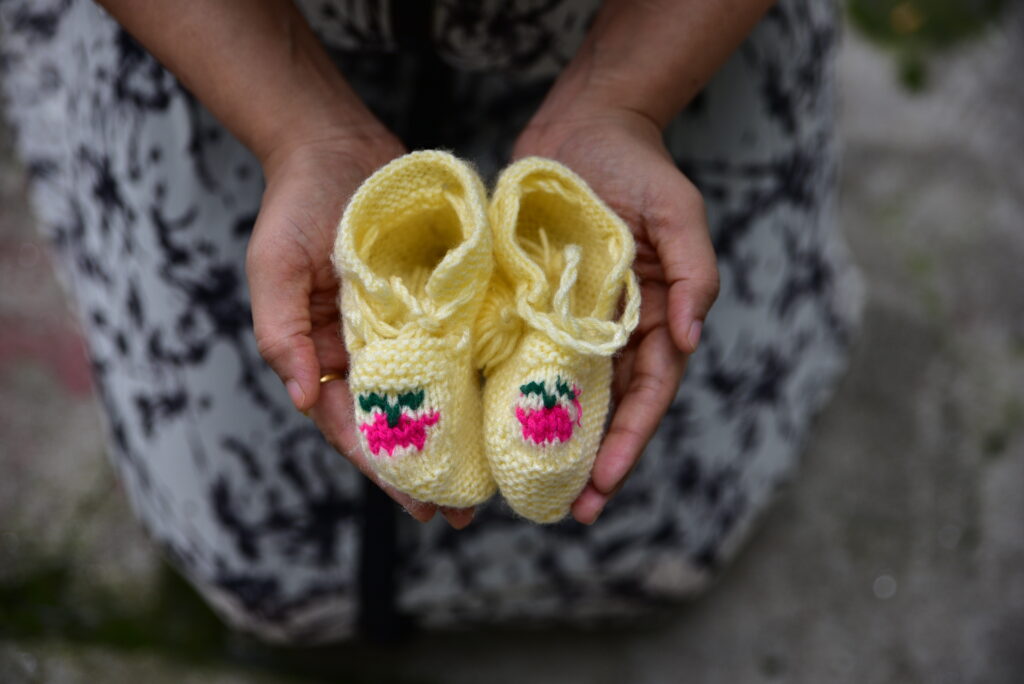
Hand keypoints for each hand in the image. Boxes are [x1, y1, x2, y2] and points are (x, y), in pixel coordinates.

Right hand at [246, 131, 474, 528]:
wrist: (336, 144)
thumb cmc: (297, 205)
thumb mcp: (274, 266)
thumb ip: (282, 332)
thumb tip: (304, 400)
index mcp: (328, 353)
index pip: (355, 424)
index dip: (384, 466)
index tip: (418, 504)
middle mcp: (371, 349)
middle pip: (400, 423)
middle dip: (427, 470)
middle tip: (462, 514)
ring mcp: (408, 327)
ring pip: (435, 396)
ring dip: (459, 439)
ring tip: (490, 482)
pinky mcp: (439, 300)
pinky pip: (459, 347)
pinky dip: (477, 381)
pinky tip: (503, 410)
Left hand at [513, 108, 719, 523]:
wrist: (585, 128)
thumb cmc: (638, 168)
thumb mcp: (679, 212)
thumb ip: (694, 271)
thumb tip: (690, 336)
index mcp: (654, 317)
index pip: (647, 393)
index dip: (629, 440)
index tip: (605, 483)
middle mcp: (613, 329)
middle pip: (608, 409)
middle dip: (594, 462)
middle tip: (571, 512)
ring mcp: (572, 320)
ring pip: (566, 395)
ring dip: (554, 444)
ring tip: (532, 490)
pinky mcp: (534, 303)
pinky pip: (526, 355)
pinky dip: (516, 395)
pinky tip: (494, 428)